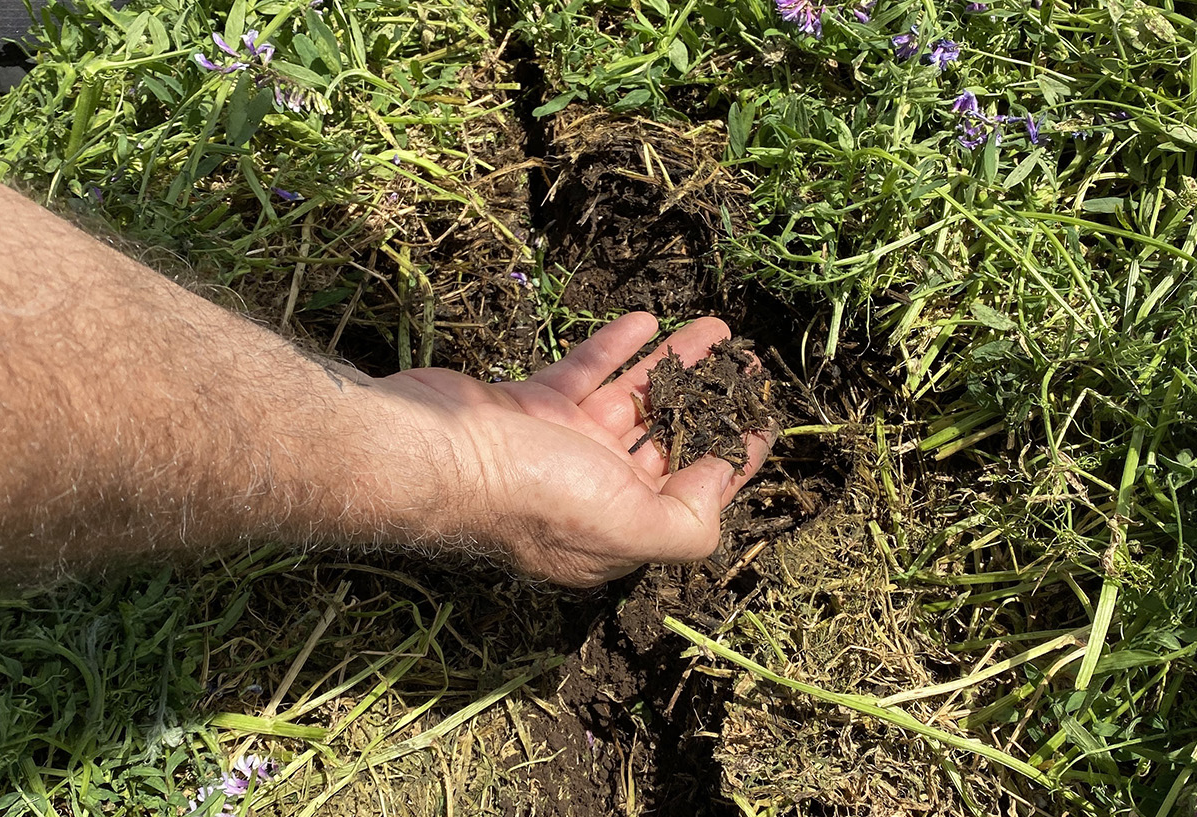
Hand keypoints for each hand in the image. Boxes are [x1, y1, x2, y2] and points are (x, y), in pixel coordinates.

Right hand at [369, 313, 771, 585]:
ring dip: (674, 364)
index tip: (764, 420)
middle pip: (668, 439)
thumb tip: (718, 493)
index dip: (734, 456)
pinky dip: (615, 348)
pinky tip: (647, 321)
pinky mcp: (529, 408)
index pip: (693, 493)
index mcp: (620, 529)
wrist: (431, 452)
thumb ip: (686, 524)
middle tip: (748, 365)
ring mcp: (559, 448)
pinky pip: (585, 372)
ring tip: (716, 329)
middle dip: (710, 401)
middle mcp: (593, 491)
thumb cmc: (532, 495)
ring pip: (632, 399)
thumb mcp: (628, 526)